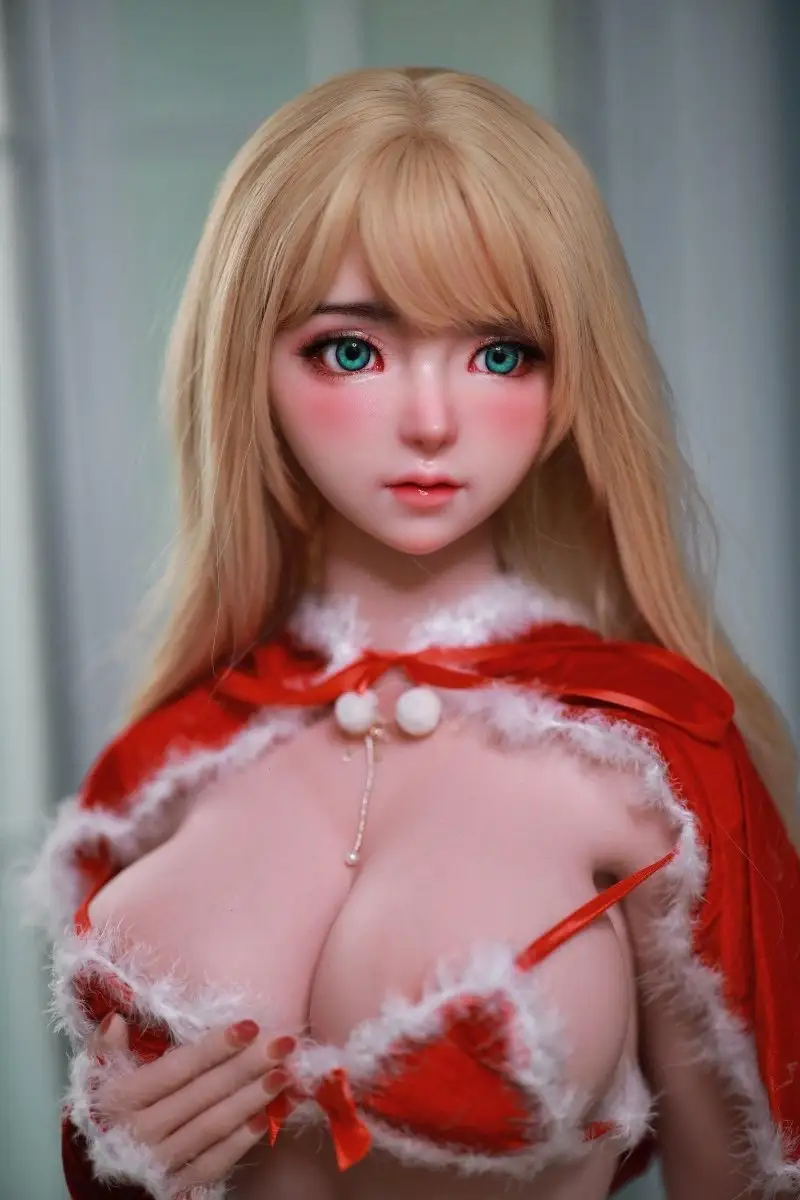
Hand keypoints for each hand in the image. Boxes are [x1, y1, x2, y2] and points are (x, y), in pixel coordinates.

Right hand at [88, 1015, 294, 1190]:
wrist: (101, 1169)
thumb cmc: (111, 1107)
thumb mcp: (99, 1074)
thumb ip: (106, 1046)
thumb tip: (115, 1018)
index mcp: (122, 1099)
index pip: (177, 1069)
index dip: (215, 1047)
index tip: (251, 1025)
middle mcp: (140, 1132)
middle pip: (203, 1094)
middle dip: (247, 1066)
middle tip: (283, 1043)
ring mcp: (160, 1161)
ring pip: (212, 1127)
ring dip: (252, 1099)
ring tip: (284, 1074)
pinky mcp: (177, 1184)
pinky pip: (213, 1162)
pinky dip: (241, 1141)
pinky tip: (266, 1117)